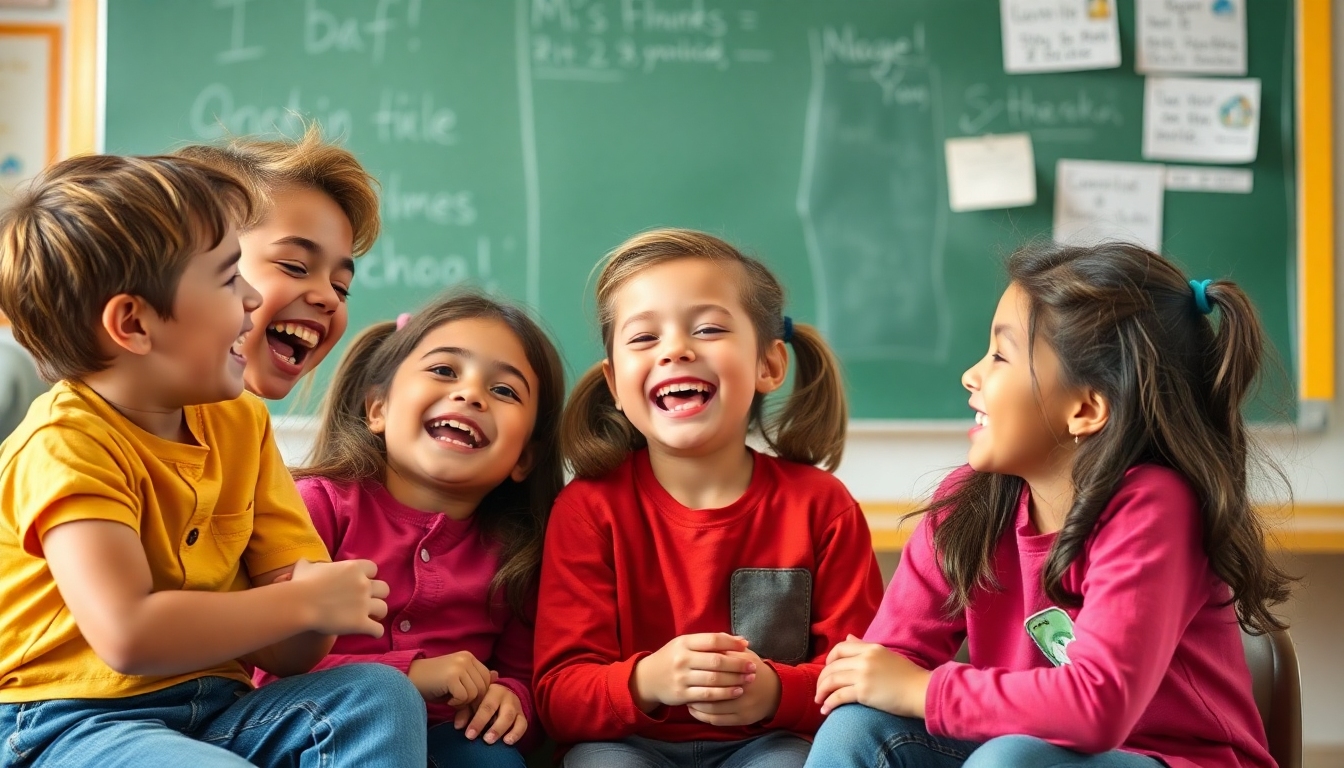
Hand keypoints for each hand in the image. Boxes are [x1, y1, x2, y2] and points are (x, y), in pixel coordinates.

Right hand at [289, 559, 387, 637]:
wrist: (300, 604)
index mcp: (354, 568)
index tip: (361, 582)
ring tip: (371, 617)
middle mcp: (363, 584)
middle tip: (368, 601)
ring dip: (378, 613)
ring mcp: (364, 604)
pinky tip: (371, 633)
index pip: (373, 568)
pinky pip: (378, 629)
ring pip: (383, 608)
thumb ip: (311, 564)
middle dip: (378, 595)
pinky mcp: (361, 623)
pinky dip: (376, 632)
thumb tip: (304, 563)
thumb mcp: (306, 567)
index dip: (368, 576)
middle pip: (384, 588)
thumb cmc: (301, 584)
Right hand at [409, 651, 492, 705]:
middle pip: (483, 687)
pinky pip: (464, 697)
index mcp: (469, 657)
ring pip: (475, 693)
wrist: (408, 679)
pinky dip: (456, 703)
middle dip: (472, 700)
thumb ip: (475, 678)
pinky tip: (446, 699)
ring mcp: (459, 665)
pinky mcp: (452, 676)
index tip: (465, 700)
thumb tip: (497, 675)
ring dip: (463, 702)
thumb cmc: (433, 683)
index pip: (486, 679)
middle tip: (457, 702)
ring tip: (450, 698)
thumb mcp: (457, 680)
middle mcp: (466, 658)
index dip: (479, 693)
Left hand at [451, 683, 528, 745]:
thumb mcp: (473, 702)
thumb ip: (465, 712)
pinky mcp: (522, 715)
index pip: (485, 706)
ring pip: (511, 717)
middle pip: (501, 711)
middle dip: (493, 727)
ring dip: (502, 730)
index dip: (477, 721)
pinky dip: (516, 734)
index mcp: (491, 690)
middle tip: (485, 740)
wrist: (503, 693)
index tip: (469, 735)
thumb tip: (458, 726)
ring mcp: (515, 705)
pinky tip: (508, 742)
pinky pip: (523, 724)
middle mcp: (505, 696)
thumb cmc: (483, 699)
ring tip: (494, 741)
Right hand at [629, 633, 756, 712]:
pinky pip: (707, 695)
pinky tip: (736, 691)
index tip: (747, 647)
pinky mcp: (682, 694)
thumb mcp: (687, 644)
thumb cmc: (674, 658)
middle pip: (716, 661)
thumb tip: (743, 640)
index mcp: (684, 642)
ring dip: (735, 679)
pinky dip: (724, 694)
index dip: (732, 643)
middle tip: (753, 667)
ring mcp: (681, 678)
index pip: (713, 640)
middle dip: (738, 664)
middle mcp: (682, 659)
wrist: (648, 678)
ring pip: (714, 679)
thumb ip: (712, 641)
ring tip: (749, 679)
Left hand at [686, 648, 780, 725]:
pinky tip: (694, 709)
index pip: (717, 665)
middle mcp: (745, 687)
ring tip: (687, 698)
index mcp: (744, 666)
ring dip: (696, 704)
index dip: (700, 666)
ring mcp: (743, 705)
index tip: (688, 666)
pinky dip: (702, 716)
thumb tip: (706, 638)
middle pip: (714, 687)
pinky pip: (717, 719)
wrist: (775, 691)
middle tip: (683, 683)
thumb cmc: (753, 669)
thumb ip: (726, 645)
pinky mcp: (742, 719)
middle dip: (695, 686)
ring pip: (713, 707)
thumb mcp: (744, 654)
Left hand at [815, 634, 930, 716]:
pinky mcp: (864, 692)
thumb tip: (849, 637)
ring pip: (831, 680)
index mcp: (870, 648)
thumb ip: (865, 647)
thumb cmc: (908, 676)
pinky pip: (838, 696)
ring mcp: (863, 675)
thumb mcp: (886, 655)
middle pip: (832, 666)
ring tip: (819, 701)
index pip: (840, 648)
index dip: (829, 659)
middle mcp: (864, 659)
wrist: (922, 691)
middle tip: (820, 690)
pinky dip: (829, 703)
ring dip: (822, 691)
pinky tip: (825, 710)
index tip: (827, 670)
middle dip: (822, 679)